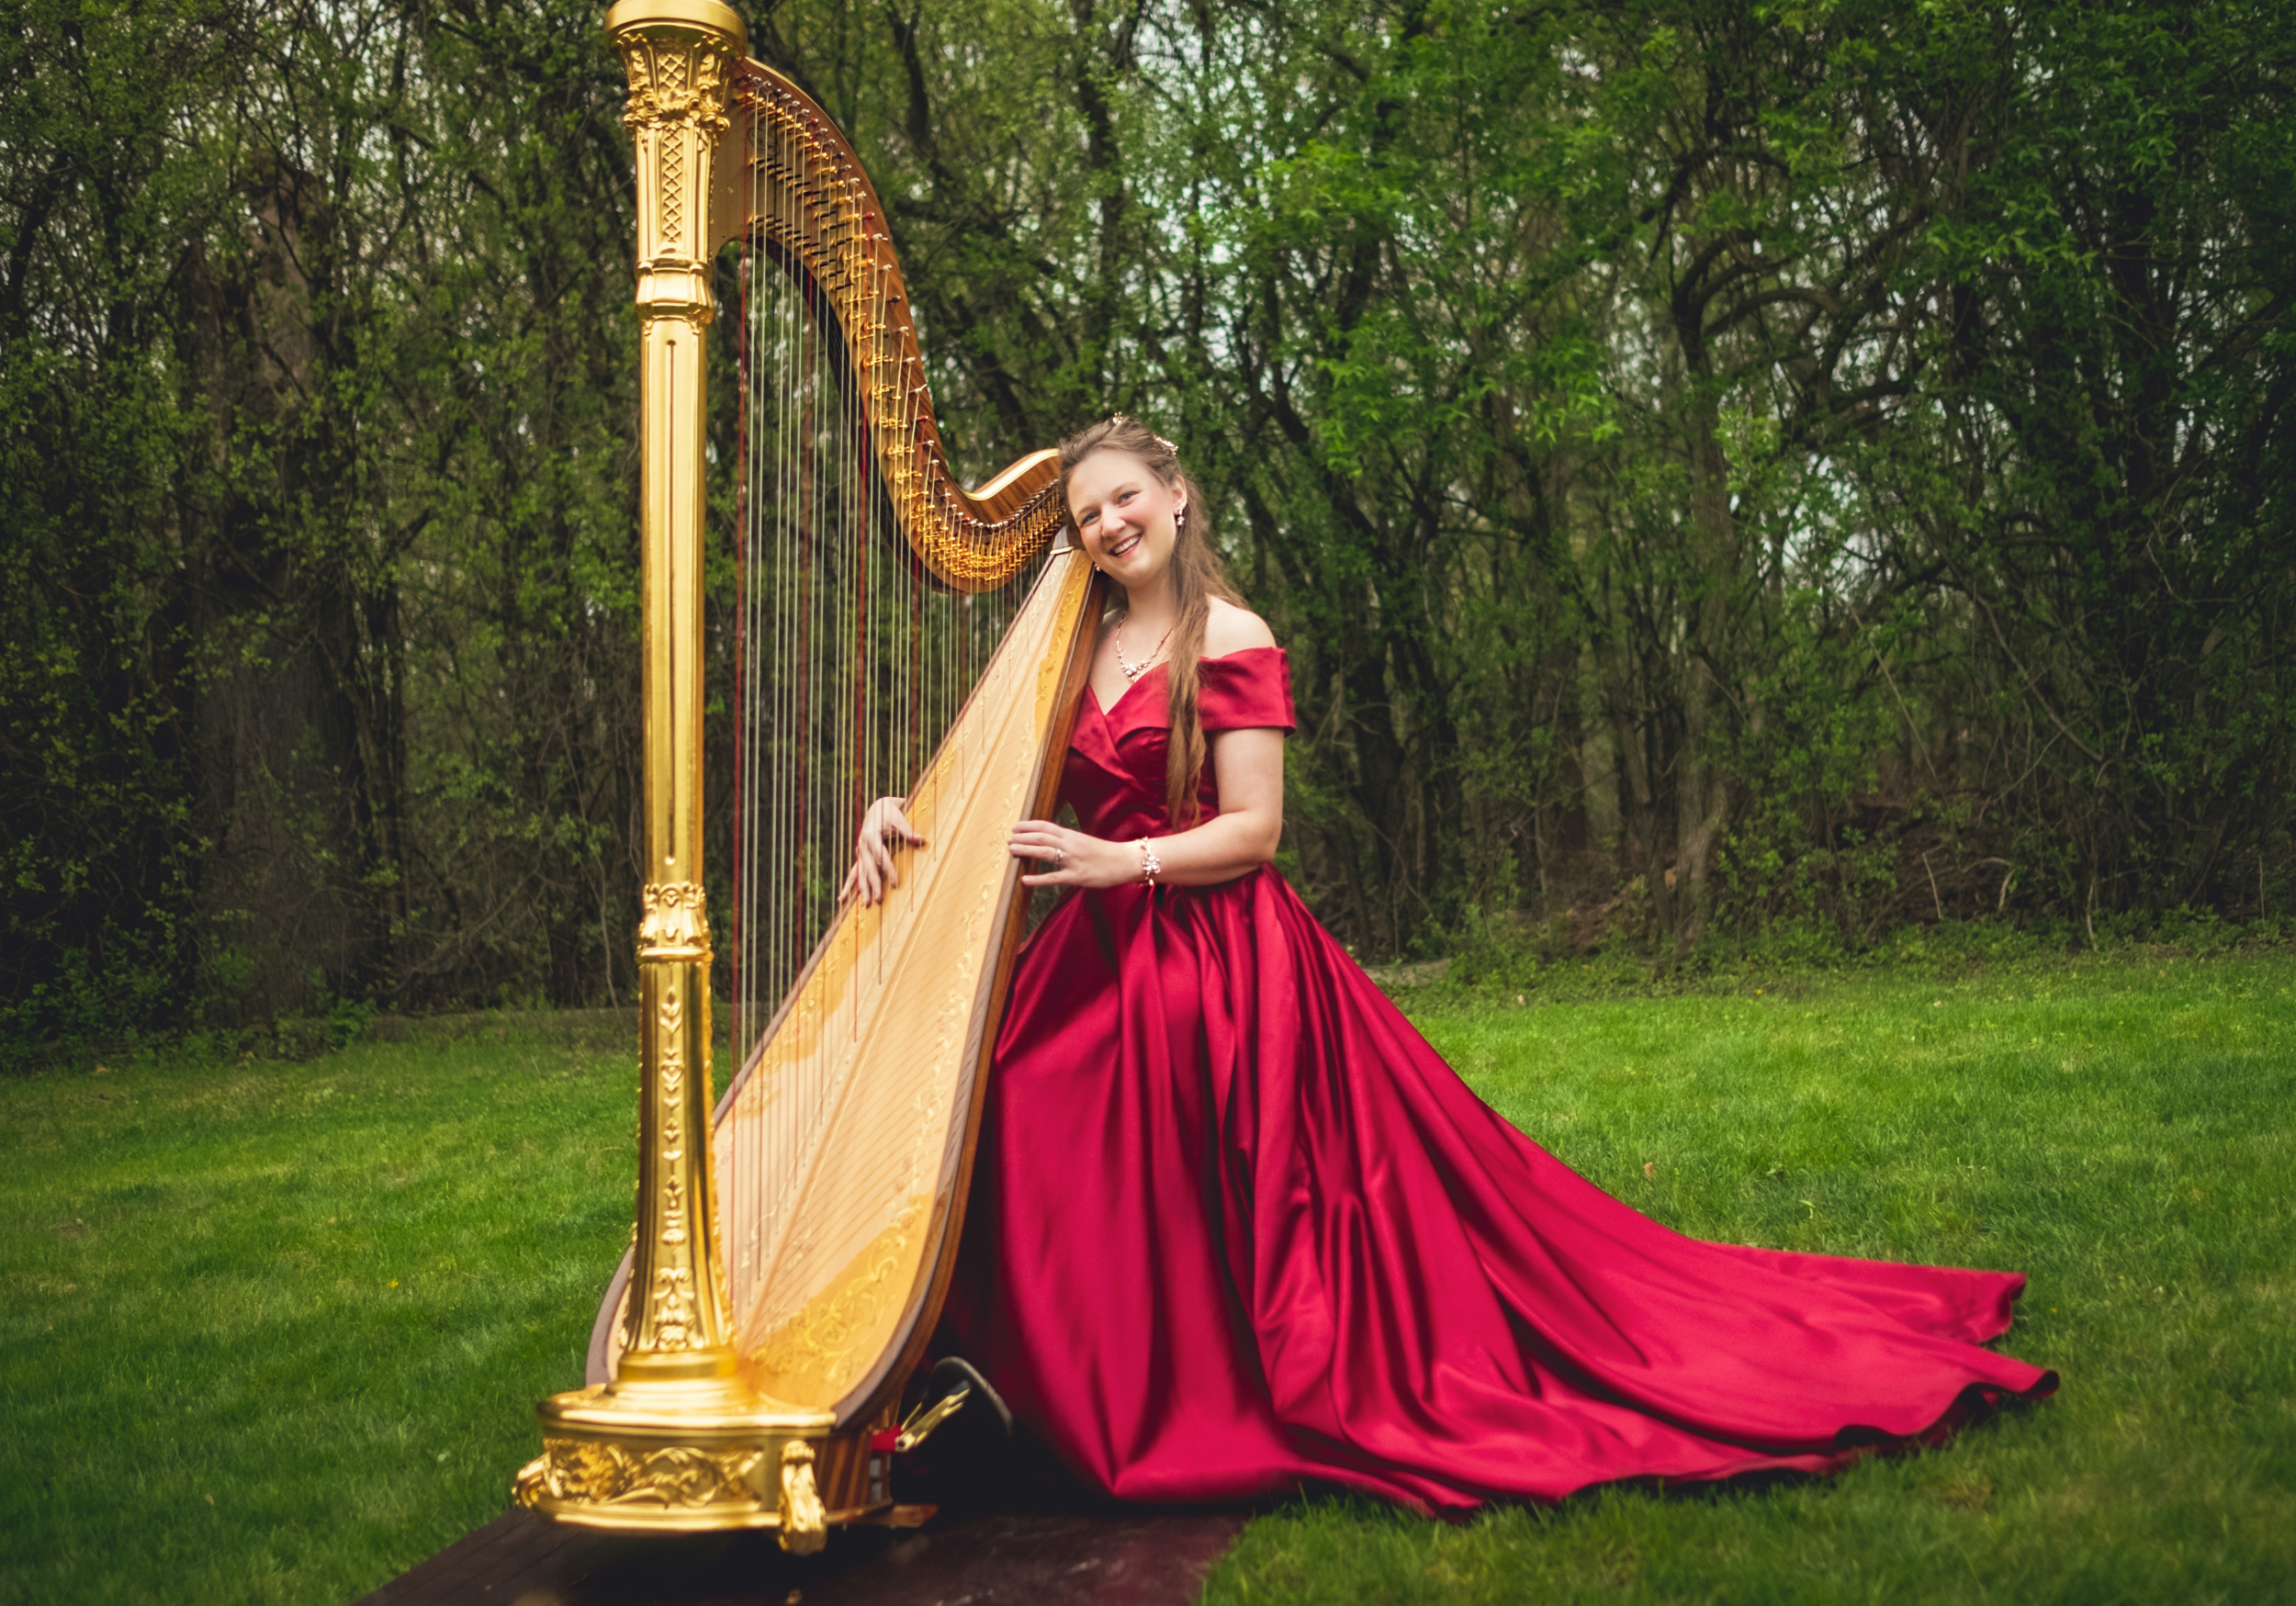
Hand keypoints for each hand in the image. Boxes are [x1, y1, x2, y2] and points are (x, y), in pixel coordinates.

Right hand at [841, 796, 926, 905]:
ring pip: (860, 873)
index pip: (881, 857)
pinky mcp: (860, 856)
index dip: (888, 870)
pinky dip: (849, 886)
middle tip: (877, 900)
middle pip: (869, 868)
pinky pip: (854, 873)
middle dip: (873, 885)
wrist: (877, 808)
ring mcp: (860, 852)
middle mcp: (863, 846)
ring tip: (865, 905)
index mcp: (871, 836)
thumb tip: (922, 840)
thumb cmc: (889, 813)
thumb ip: (908, 830)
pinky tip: (842, 898)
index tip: (896, 883)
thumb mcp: (898, 818)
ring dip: (862, 889)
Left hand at [1008, 819, 1132, 889]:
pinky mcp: (1077, 876)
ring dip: (1026, 850)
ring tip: (1012, 850)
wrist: (1125, 861)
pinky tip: (1024, 880)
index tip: (1015, 826)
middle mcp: (1070, 844)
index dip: (1028, 825)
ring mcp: (1073, 860)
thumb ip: (1068, 841)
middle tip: (1008, 839)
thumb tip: (1051, 842)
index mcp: (1072, 835)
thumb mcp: (1085, 842)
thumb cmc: (1106, 853)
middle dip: (1022, 837)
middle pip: (1041, 837)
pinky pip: (1053, 877)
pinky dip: (1037, 879)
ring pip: (1044, 852)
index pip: (1046, 825)